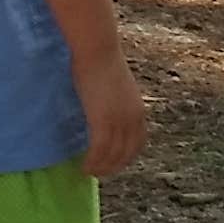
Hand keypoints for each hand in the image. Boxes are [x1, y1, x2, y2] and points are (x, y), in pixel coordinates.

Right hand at [74, 54, 146, 177]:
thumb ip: (116, 102)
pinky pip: (98, 151)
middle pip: (125, 154)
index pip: (137, 144)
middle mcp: (133, 120)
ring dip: (101, 168)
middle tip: (98, 172)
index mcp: (139, 111)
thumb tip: (107, 110)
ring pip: (112, 156)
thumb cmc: (102, 61)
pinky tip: (84, 166)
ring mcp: (119, 122)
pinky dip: (92, 162)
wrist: (97, 50)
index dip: (126, 157)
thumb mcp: (117, 87)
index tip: (114, 163)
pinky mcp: (103, 122)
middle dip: (113, 166)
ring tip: (88, 171)